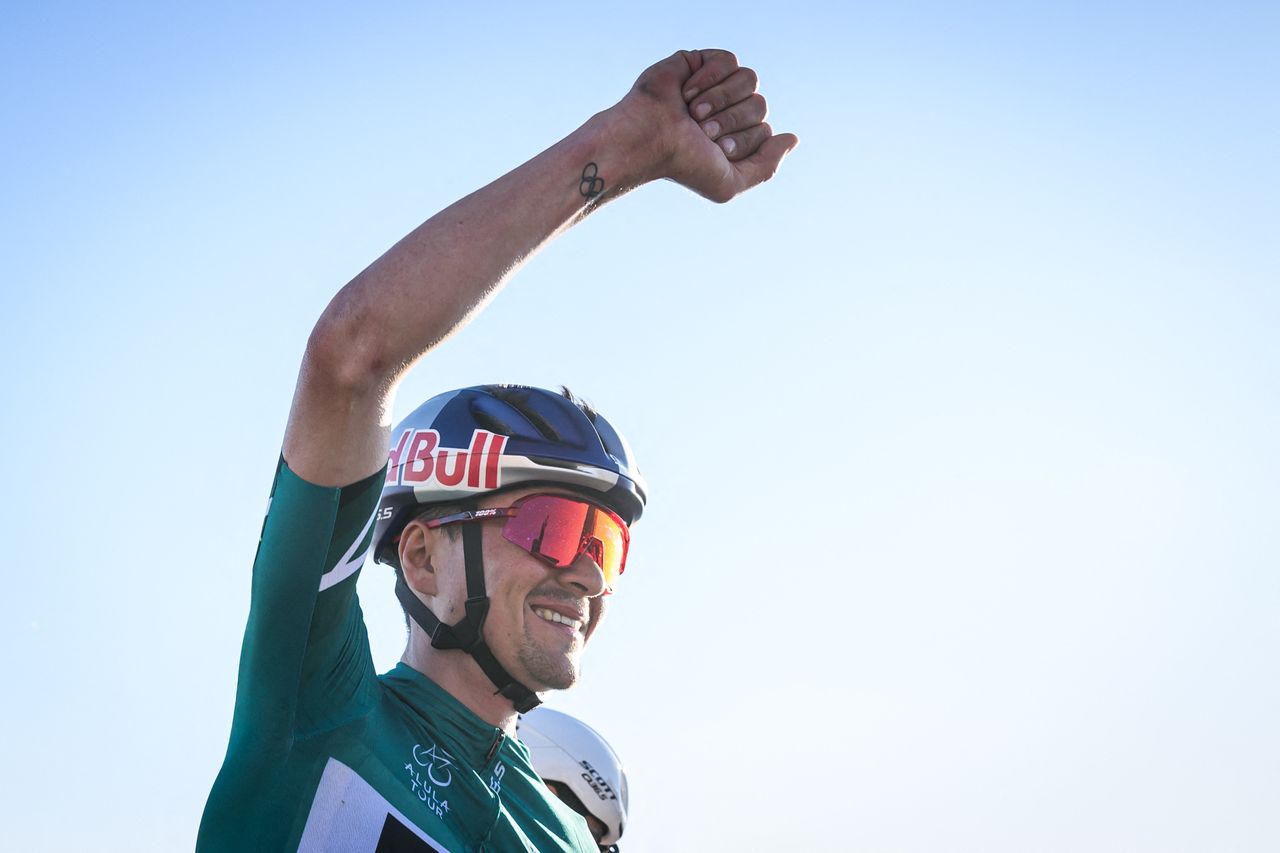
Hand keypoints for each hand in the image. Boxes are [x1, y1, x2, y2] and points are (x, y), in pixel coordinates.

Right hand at [617, 49, 797, 202]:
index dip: (743, 141)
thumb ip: (766, 167)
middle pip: (760, 105)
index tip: (714, 149)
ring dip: (721, 99)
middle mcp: (727, 111)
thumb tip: (792, 138)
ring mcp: (714, 86)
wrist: (648, 139)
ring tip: (694, 112)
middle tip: (702, 130)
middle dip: (732, 120)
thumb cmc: (684, 165)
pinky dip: (711, 77)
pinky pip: (729, 60)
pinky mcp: (699, 62)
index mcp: (735, 137)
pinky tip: (689, 91)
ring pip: (750, 80)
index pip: (765, 131)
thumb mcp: (730, 182)